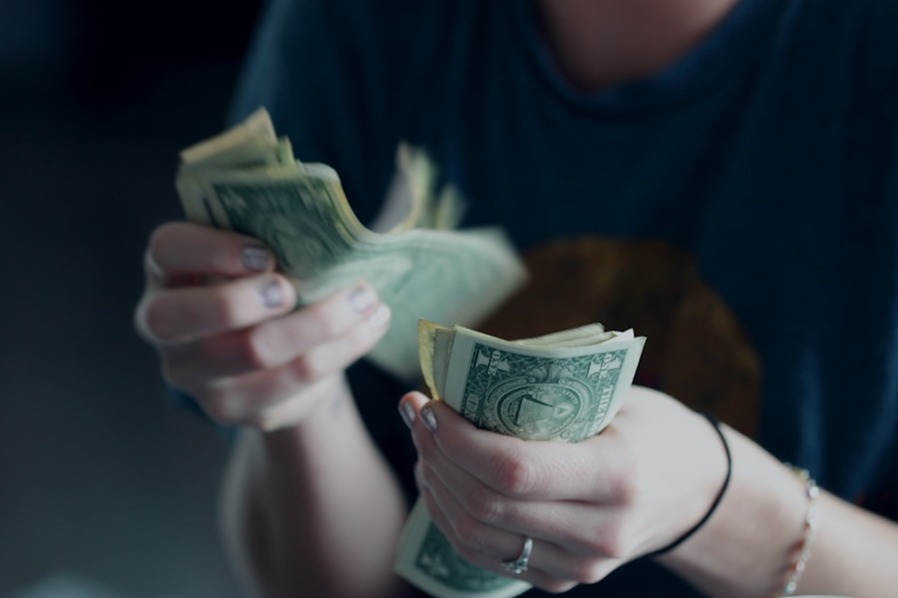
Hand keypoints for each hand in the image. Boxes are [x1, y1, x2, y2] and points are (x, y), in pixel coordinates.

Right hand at [134, 221, 390, 429]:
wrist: (275, 349)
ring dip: (321, 322)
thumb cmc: (266, 281)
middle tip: (293, 289)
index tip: (265, 253)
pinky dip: (342, 349)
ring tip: (366, 298)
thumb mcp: (258, 252)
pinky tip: (370, 325)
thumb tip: (328, 223)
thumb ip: (272, 233)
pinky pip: (295, 381)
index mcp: (168, 271)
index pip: (167, 250)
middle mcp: (165, 327)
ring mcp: (196, 376)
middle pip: (185, 318)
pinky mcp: (236, 409)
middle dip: (245, 299)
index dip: (212, 249)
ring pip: (255, 352)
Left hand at [400, 386, 727, 592]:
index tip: (430, 404)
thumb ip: (548, 392)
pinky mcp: (562, 579)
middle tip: (417, 414)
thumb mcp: (616, 396)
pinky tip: (441, 478)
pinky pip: (485, 555)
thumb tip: (462, 377)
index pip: (514, 470)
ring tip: (424, 442)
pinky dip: (451, 515)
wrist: (696, 491)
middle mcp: (599, 532)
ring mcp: (580, 566)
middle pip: (486, 505)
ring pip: (476, 536)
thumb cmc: (653, 428)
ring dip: (435, 485)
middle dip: (436, 455)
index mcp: (617, 476)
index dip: (457, 439)